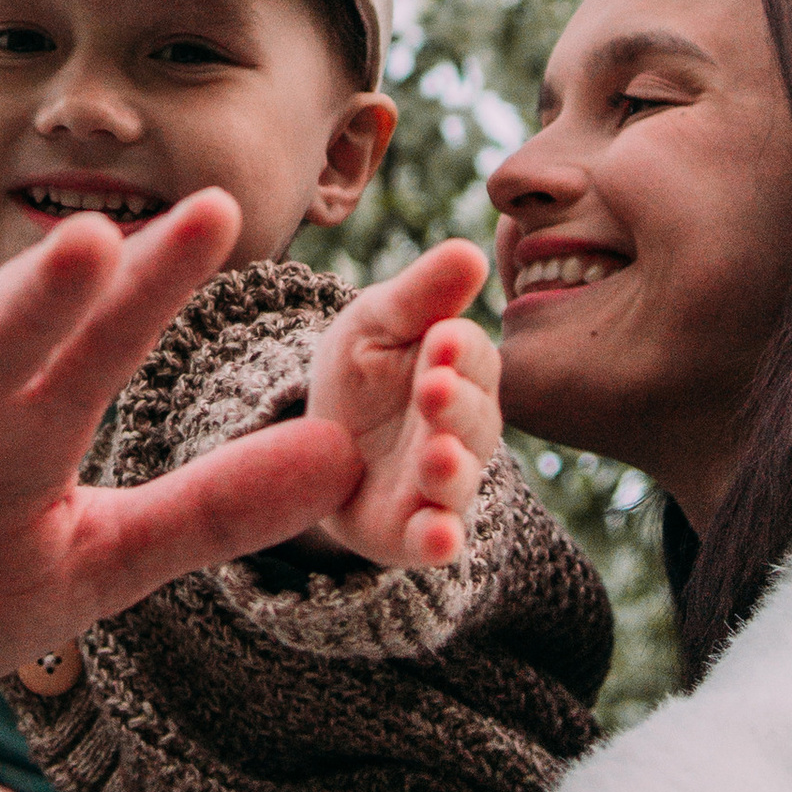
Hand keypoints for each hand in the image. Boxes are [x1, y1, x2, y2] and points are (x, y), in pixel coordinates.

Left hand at [304, 241, 498, 567]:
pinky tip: (441, 538)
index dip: (461, 351)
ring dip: (452, 469)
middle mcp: (463, 429)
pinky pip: (439, 540)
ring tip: (436, 455)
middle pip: (474, 418)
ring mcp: (441, 484)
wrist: (317, 447)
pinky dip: (442, 540)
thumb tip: (471, 250)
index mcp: (458, 369)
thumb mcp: (376, 323)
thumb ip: (420, 295)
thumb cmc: (361, 372)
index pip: (473, 358)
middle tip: (434, 388)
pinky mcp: (415, 532)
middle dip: (456, 404)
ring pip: (460, 479)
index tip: (443, 339)